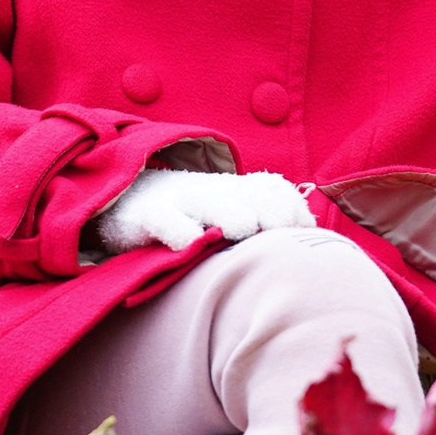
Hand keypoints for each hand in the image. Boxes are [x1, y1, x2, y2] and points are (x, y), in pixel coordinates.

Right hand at [93, 167, 315, 255]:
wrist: (126, 197)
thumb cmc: (188, 214)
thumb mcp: (225, 213)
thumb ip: (263, 219)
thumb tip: (309, 234)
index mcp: (237, 191)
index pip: (273, 191)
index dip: (293, 207)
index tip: (306, 231)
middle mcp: (214, 192)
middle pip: (248, 194)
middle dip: (270, 210)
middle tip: (284, 231)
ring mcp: (181, 200)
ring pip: (209, 202)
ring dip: (229, 212)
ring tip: (244, 228)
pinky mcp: (148, 215)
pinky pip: (165, 220)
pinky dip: (178, 230)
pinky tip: (191, 243)